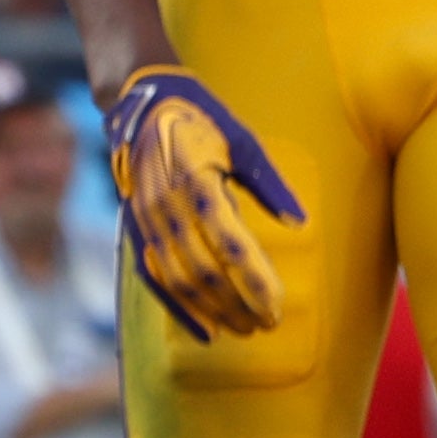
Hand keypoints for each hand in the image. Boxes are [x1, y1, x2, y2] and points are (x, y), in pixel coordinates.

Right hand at [105, 67, 303, 340]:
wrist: (141, 105)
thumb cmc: (203, 120)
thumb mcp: (243, 140)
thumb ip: (269, 183)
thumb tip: (300, 222)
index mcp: (195, 181)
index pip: (229, 244)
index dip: (253, 280)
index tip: (277, 306)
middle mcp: (165, 206)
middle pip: (204, 270)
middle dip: (237, 302)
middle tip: (269, 323)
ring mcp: (146, 221)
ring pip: (179, 278)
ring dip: (212, 309)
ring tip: (245, 329)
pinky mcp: (136, 230)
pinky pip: (153, 277)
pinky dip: (177, 308)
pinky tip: (204, 331)